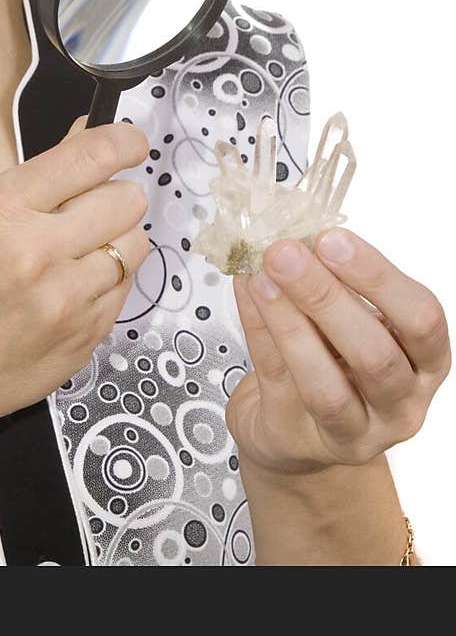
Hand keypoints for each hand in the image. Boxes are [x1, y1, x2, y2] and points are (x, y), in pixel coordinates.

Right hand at [0, 114, 152, 442]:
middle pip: (126, 199)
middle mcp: (38, 252)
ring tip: (81, 249)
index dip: (122, 141)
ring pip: (135, 243)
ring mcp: (66, 300)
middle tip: (91, 206)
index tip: (130, 142)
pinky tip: (73, 286)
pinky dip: (107, 280)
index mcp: (0, 210)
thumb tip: (91, 133)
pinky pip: (125, 287)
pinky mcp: (86, 336)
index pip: (89, 158)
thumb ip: (35, 177)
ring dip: (116, 239)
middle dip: (113, 195)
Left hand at [225, 228, 450, 475]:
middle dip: (326, 298)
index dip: (378, 278)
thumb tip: (296, 231)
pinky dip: (260, 332)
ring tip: (262, 276)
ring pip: (326, 386)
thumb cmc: (336, 359)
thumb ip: (335, 281)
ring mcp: (356, 432)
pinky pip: (279, 384)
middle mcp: (401, 403)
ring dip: (290, 325)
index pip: (422, 320)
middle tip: (285, 254)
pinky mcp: (304, 440)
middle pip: (375, 356)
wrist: (300, 428)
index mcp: (424, 361)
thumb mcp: (351, 318)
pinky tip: (248, 292)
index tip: (332, 240)